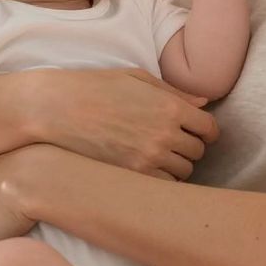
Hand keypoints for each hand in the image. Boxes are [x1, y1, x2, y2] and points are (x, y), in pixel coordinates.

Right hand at [37, 67, 217, 180]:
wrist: (57, 108)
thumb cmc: (95, 87)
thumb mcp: (136, 79)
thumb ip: (173, 93)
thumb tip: (203, 103)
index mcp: (169, 107)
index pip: (208, 128)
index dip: (207, 132)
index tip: (199, 133)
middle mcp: (164, 135)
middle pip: (197, 152)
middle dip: (189, 147)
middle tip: (172, 142)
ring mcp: (148, 159)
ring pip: (182, 172)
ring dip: (176, 165)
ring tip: (157, 156)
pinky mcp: (131, 175)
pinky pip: (162, 186)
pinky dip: (160, 180)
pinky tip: (147, 169)